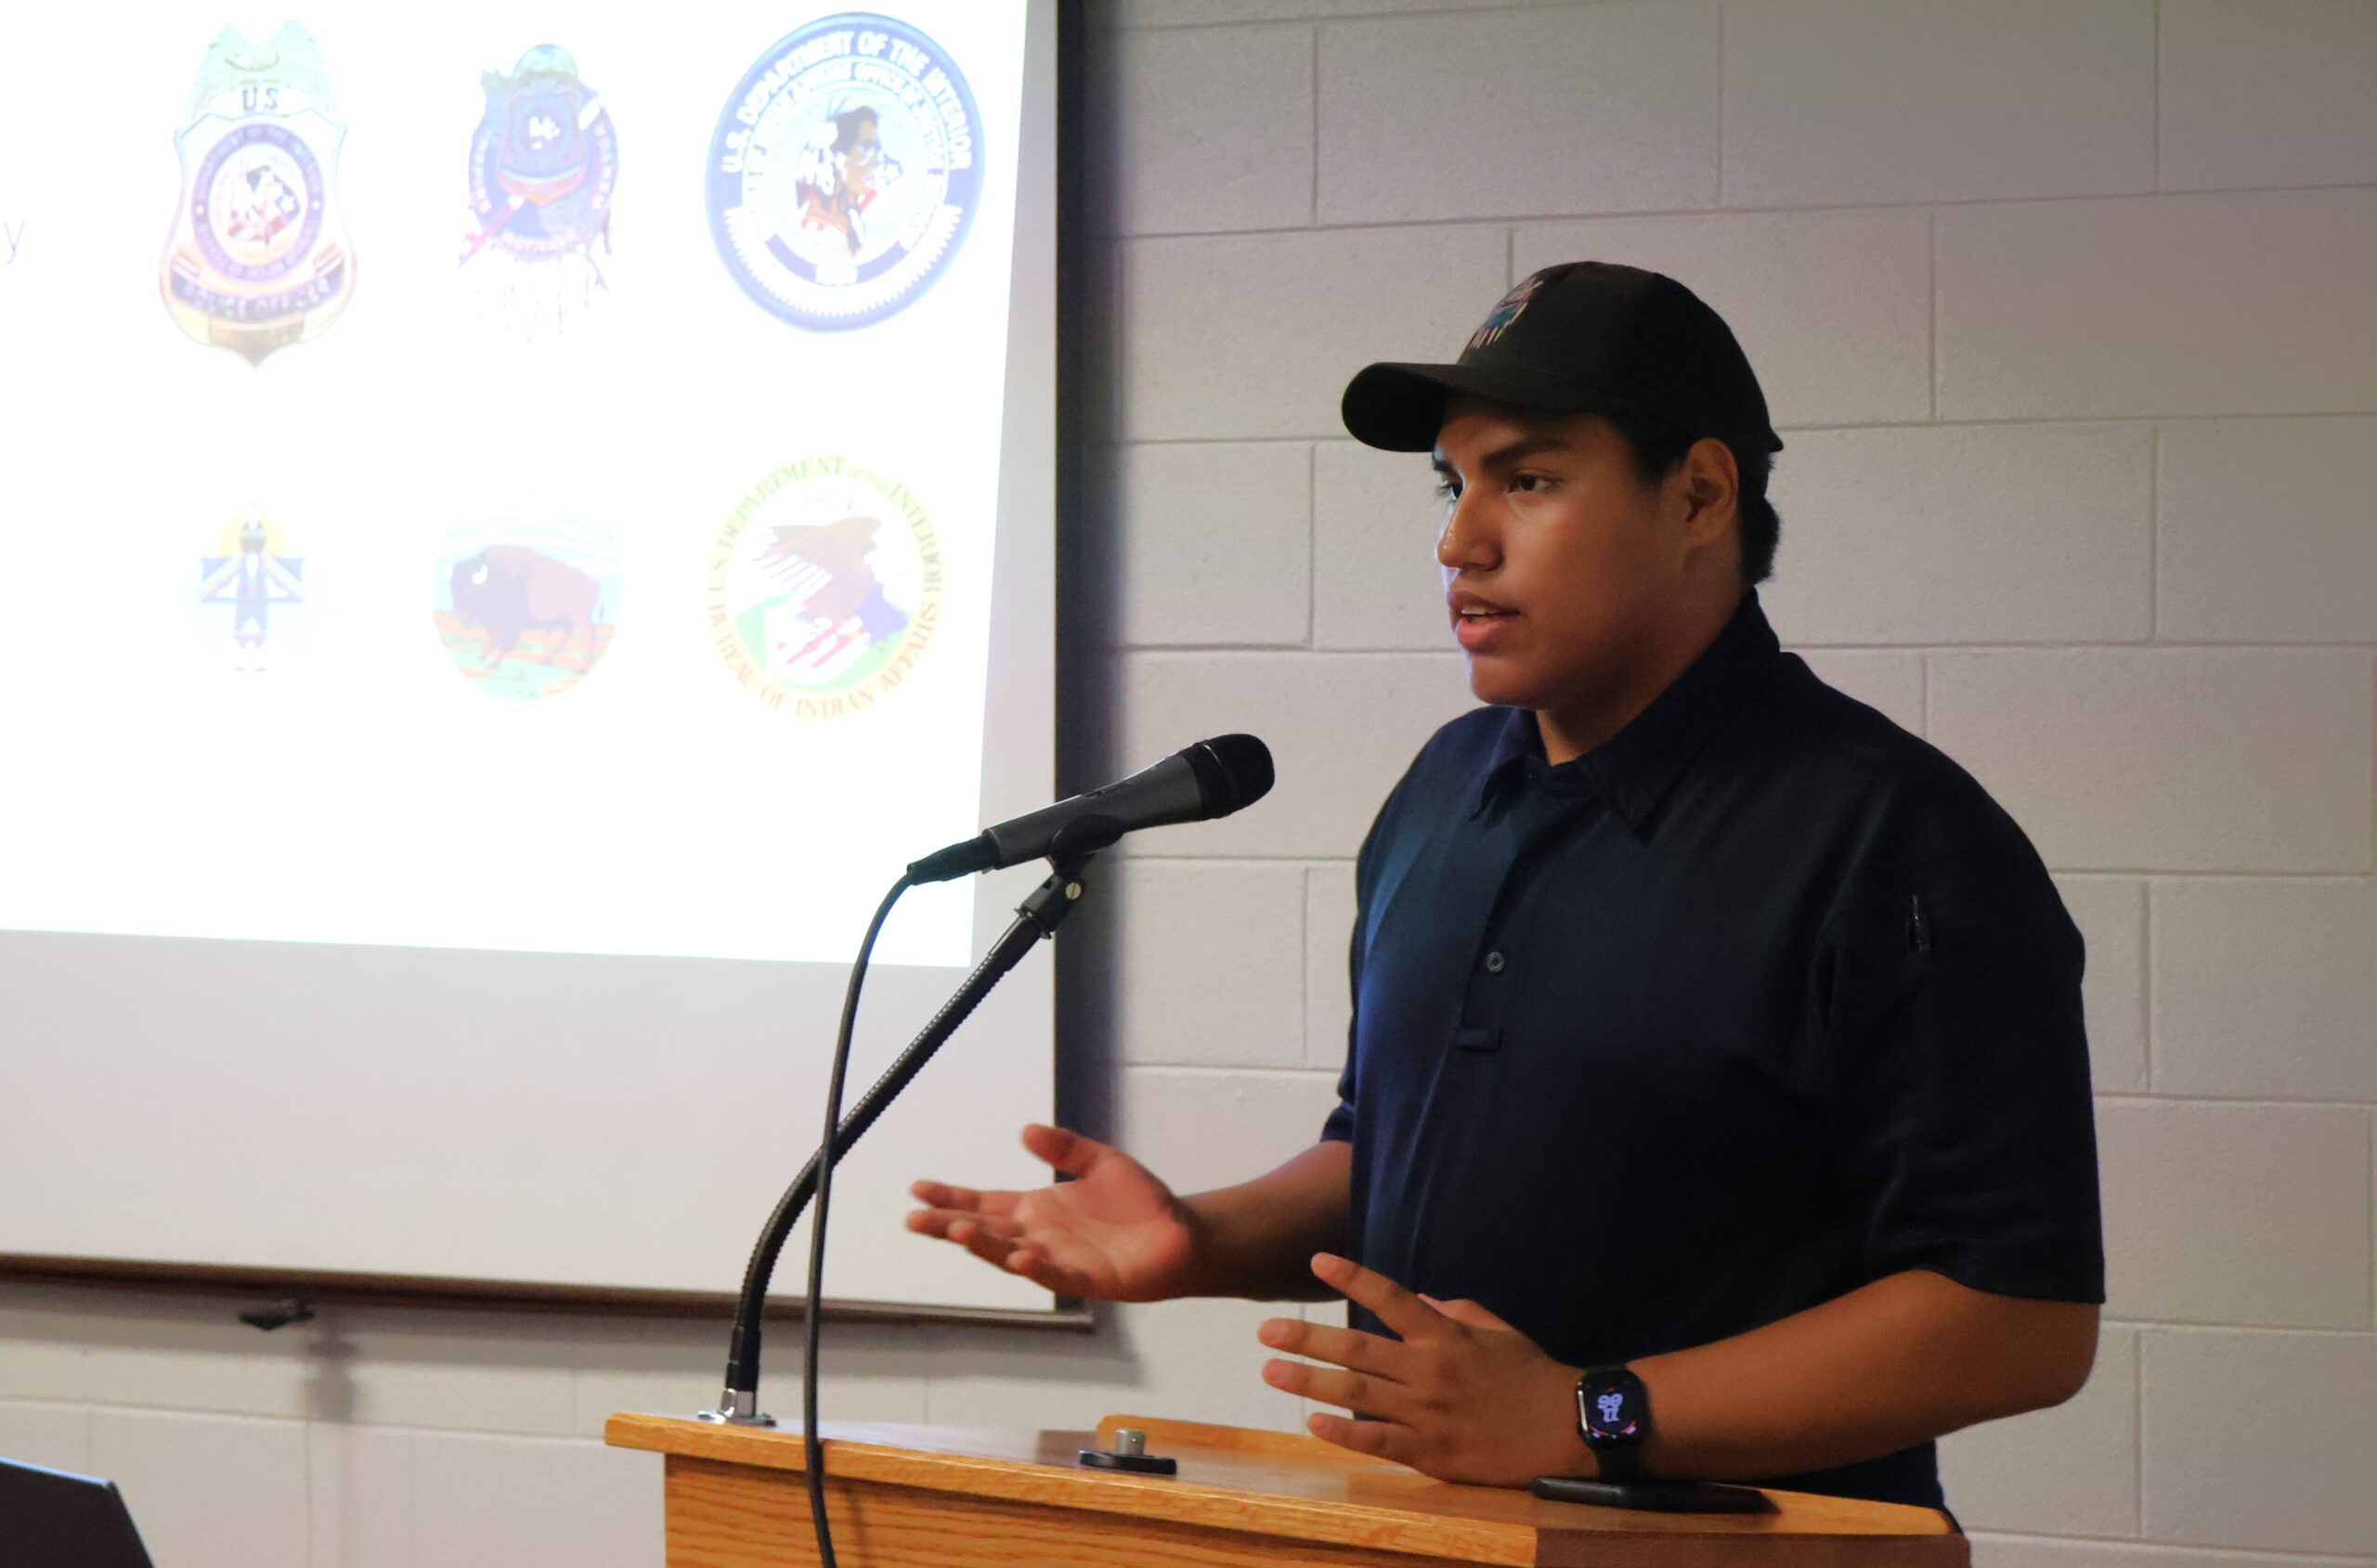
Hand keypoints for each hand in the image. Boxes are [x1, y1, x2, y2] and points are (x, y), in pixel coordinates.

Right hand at [906, 1124, 1199, 1301]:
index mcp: (1038, 1210)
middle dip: (948, 1225)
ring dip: (983, 1245)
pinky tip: (1019, 1256)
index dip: (952, 1196)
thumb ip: (1065, 1147)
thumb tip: (1025, 1130)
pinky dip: (1036, 1267)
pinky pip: (1056, 1274)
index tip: (917, 1188)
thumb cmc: (1140, 1202)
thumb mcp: (1100, 1161)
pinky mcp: (1088, 1278)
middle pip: (985, 1230)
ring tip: (956, 1229)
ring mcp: (1060, 1260)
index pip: (985, 1203)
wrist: (1182, 1234)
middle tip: (913, 1218)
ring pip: (1010, 1254)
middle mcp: (1040, 1237)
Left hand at [1257, 1253, 1590, 1485]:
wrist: (1565, 1428)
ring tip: (1271, 1371)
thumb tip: (1416, 1297)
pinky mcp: (1430, 1453)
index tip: (1317, 1262)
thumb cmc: (1530, 1373)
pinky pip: (1378, 1441)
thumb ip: (1450, 1311)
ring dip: (1309, 1382)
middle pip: (1356, 1349)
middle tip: (1266, 1329)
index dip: (1352, 1278)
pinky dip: (1343, 1433)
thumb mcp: (1494, 1329)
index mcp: (1445, 1335)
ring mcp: (1426, 1414)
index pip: (1390, 1298)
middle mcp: (1429, 1371)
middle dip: (1306, 1337)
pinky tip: (1313, 1424)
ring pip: (1355, 1394)